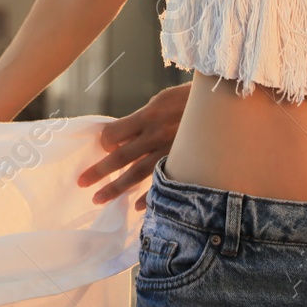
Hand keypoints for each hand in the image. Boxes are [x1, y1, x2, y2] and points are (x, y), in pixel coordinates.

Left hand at [77, 82, 189, 209]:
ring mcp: (169, 152)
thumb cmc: (193, 98)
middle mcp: (155, 136)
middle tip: (82, 183)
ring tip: (99, 199)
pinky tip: (139, 207)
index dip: (105, 142)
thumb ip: (145, 116)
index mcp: (148, 115)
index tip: (102, 148)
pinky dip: (150, 196)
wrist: (224, 105)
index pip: (114, 133)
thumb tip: (126, 132)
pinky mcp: (185, 163)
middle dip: (99, 172)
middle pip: (120, 157)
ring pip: (137, 174)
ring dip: (116, 188)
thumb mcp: (164, 99)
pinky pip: (163, 183)